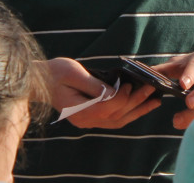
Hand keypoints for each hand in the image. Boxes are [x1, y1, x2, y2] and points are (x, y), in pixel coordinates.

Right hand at [45, 58, 161, 128]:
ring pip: (117, 121)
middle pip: (115, 117)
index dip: (121, 99)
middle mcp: (84, 120)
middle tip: (152, 90)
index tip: (129, 85)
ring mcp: (88, 121)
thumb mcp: (72, 73)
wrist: (40, 81)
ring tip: (154, 101)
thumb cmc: (55, 72)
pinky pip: (113, 119)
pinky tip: (139, 105)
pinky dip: (128, 112)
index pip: (106, 110)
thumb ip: (93, 84)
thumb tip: (114, 91)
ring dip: (137, 111)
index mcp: (78, 110)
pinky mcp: (91, 117)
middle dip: (135, 103)